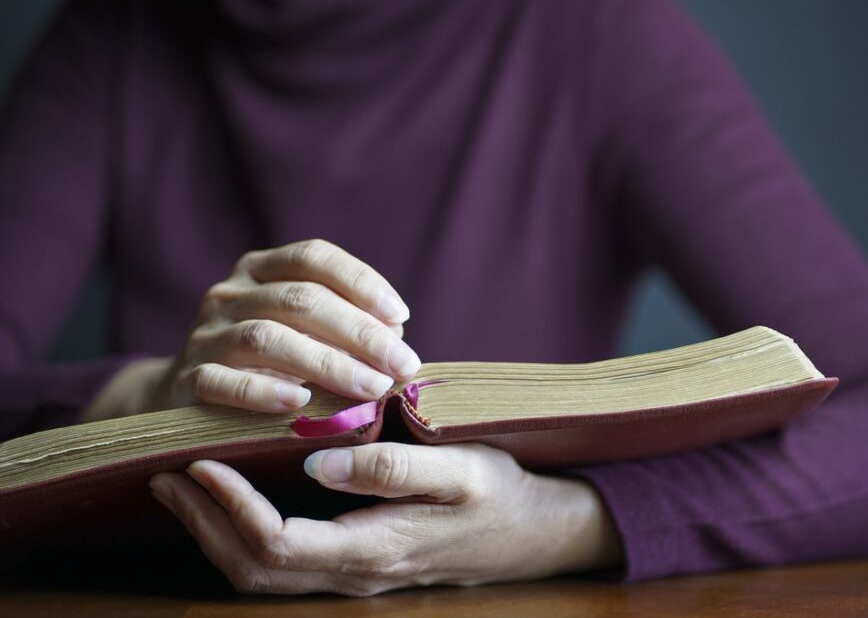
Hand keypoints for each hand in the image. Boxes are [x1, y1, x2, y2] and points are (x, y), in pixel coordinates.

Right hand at [85, 239, 418, 419]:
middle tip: (401, 364)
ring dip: (327, 363)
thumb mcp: (300, 333)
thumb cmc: (264, 363)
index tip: (401, 316)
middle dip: (359, 332)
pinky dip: (265, 391)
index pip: (313, 258)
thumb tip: (396, 337)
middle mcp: (230, 293)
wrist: (183, 396)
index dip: (361, 282)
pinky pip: (225, 381)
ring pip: (268, 337)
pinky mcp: (187, 379)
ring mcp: (205, 334)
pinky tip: (302, 404)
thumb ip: (343, 327)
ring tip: (371, 387)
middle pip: (301, 299)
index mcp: (259, 270)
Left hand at [148, 443, 622, 595]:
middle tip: (166, 474)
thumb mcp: (460, 469)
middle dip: (202, 524)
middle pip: (253, 569)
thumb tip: (319, 463)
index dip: (228, 507)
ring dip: (216, 532)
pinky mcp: (355, 563)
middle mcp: (353, 575)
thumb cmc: (499, 493)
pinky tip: (235, 500)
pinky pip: (284, 562)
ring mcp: (352, 575)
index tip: (198, 461)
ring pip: (263, 574)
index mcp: (372, 550)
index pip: (276, 543)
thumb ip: (392, 470)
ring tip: (185, 487)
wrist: (532, 533)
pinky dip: (244, 533)